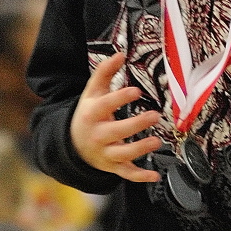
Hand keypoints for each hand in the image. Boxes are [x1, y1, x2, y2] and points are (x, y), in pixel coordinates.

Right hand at [70, 52, 161, 182]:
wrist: (74, 144)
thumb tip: (120, 53)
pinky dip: (140, 177)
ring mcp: (105, 153)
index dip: (119, 98)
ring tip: (156, 142)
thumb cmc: (89, 113)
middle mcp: (97, 135)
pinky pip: (126, 174)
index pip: (105, 105)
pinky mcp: (112, 167)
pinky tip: (154, 175)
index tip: (135, 91)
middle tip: (154, 116)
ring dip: (139, 150)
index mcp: (92, 114)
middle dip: (135, 125)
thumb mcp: (92, 92)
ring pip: (122, 155)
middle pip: (116, 132)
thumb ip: (105, 72)